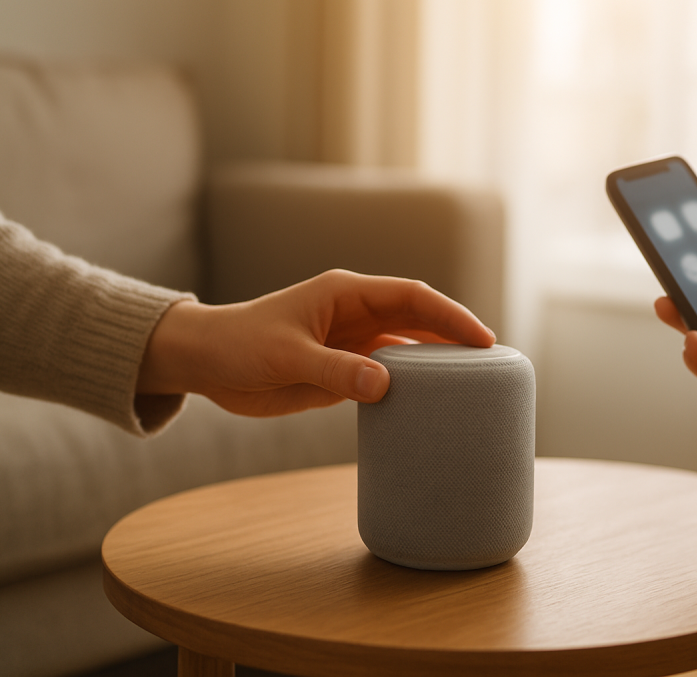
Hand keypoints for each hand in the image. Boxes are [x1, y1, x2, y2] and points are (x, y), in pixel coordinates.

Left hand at [137, 269, 495, 415]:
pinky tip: (428, 402)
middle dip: (454, 337)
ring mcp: (351, 342)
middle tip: (491, 363)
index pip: (412, 297)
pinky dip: (409, 386)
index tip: (482, 339)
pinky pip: (387, 375)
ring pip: (407, 347)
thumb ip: (335, 371)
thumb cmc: (239, 344)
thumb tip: (385, 385)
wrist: (205, 362)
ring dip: (435, 362)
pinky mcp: (342, 370)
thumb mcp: (287, 357)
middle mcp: (356, 314)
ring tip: (470, 383)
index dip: (450, 315)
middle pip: (419, 320)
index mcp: (347, 294)